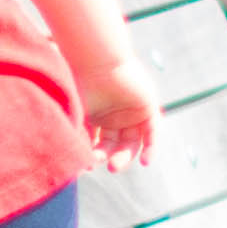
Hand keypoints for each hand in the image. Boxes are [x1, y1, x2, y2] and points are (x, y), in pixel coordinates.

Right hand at [72, 46, 160, 165]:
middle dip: (110, 157)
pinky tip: (145, 161)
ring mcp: (131, 111)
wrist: (95, 60)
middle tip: (105, 166)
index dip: (94, 155)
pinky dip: (150, 147)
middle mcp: (114, 114)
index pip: (98, 142)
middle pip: (115, 144)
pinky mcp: (147, 106)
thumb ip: (77, 137)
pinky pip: (152, 132)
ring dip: (126, 156)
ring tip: (114, 166)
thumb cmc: (80, 84)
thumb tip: (74, 163)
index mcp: (97, 115)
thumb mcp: (76, 115)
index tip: (86, 165)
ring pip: (132, 141)